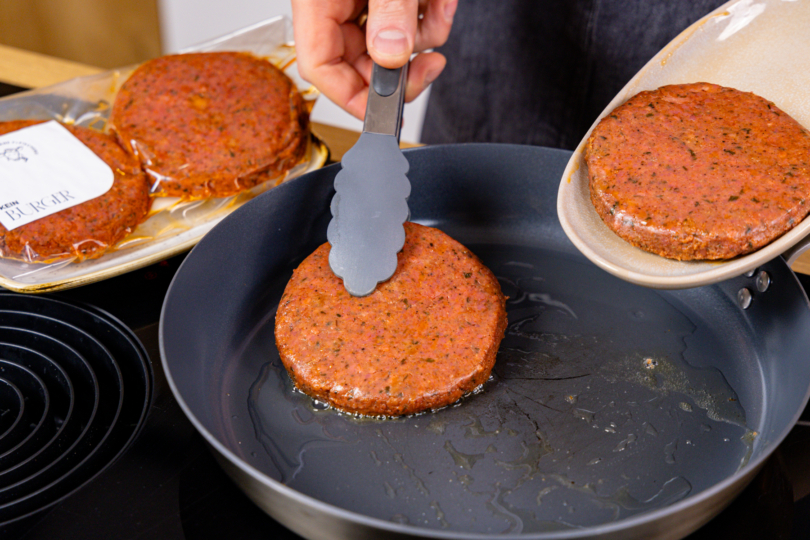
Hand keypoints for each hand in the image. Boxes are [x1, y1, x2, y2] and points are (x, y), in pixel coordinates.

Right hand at [292, 0, 456, 118]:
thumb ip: (389, 11)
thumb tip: (391, 54)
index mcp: (316, 2)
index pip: (320, 68)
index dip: (354, 99)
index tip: (388, 111)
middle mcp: (335, 4)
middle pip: (362, 62)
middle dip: (404, 68)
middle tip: (430, 66)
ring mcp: (361, 0)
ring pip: (392, 44)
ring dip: (425, 38)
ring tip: (438, 12)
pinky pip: (409, 20)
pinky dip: (432, 15)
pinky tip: (438, 2)